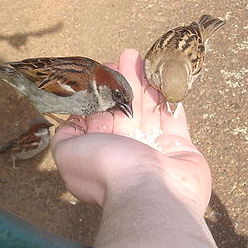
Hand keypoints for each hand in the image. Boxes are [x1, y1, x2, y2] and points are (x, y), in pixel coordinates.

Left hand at [52, 49, 211, 213]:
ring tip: (143, 58)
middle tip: (127, 56)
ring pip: (150, 109)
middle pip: (126, 109)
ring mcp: (155, 150)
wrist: (150, 192)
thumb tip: (75, 120)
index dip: (102, 91)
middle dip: (126, 81)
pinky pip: (174, 117)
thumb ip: (67, 134)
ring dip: (146, 83)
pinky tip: (164, 76)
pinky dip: (169, 97)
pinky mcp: (181, 148)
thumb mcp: (67, 152)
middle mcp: (127, 152)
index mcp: (100, 152)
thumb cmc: (106, 170)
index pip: (100, 115)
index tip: (104, 70)